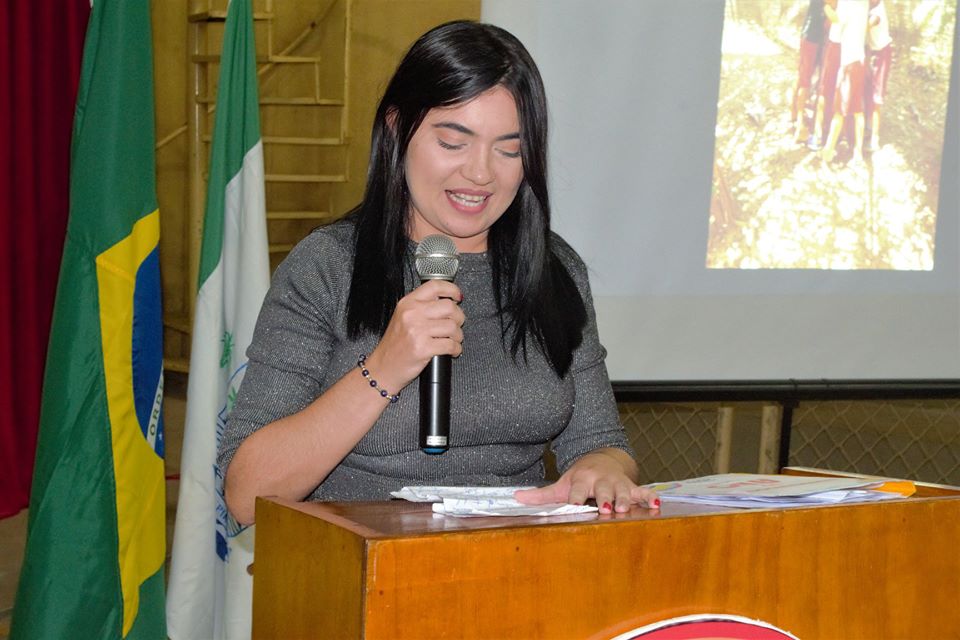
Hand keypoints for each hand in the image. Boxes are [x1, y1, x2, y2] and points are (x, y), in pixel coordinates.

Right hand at [365, 279, 464, 390]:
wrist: (383, 367)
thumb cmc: (394, 345)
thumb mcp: (402, 318)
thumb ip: (421, 307)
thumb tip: (446, 301)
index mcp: (407, 303)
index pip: (434, 286)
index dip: (451, 289)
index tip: (457, 296)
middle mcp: (412, 314)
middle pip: (449, 306)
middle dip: (458, 317)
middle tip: (456, 324)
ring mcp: (417, 331)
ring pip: (452, 327)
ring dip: (458, 335)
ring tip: (453, 340)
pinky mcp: (423, 348)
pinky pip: (450, 345)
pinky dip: (456, 349)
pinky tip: (452, 350)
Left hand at [514, 448, 659, 514]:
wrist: (603, 460)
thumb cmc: (580, 477)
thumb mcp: (561, 484)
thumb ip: (540, 495)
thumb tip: (515, 498)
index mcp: (581, 480)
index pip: (578, 490)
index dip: (577, 498)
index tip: (576, 506)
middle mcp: (600, 481)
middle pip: (603, 490)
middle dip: (605, 499)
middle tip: (606, 508)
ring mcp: (618, 483)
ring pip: (623, 491)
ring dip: (626, 500)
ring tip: (626, 508)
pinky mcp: (632, 486)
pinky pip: (644, 491)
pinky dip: (650, 498)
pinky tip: (656, 505)